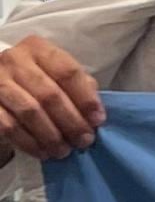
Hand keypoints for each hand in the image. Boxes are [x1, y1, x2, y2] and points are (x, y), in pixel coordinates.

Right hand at [0, 34, 102, 157]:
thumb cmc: (35, 82)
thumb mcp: (56, 75)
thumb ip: (78, 86)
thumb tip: (94, 115)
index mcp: (38, 48)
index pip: (68, 72)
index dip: (86, 98)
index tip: (98, 120)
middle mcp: (14, 60)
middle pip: (50, 94)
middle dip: (71, 121)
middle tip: (84, 140)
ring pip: (30, 112)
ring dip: (51, 135)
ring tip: (64, 150)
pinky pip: (10, 127)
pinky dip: (29, 142)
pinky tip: (43, 152)